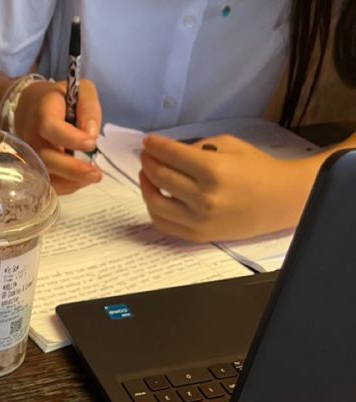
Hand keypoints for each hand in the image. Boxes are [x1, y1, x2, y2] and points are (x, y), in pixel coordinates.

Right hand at [14, 78, 102, 193]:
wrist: (31, 108)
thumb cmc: (60, 100)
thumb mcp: (80, 91)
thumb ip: (89, 108)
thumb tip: (92, 135)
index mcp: (42, 112)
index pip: (50, 127)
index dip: (71, 138)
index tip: (91, 143)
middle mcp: (31, 137)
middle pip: (46, 158)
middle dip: (72, 169)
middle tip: (95, 173)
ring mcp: (29, 156)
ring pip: (47, 176)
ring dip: (71, 181)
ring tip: (93, 177)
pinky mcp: (33, 170)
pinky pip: (48, 184)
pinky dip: (66, 186)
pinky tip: (82, 180)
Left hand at [138, 134, 315, 241]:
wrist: (278, 201)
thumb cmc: (257, 170)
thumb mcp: (230, 146)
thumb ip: (198, 148)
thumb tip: (171, 153)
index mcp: (214, 170)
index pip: (172, 156)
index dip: (155, 147)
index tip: (148, 142)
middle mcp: (204, 197)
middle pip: (161, 178)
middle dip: (148, 163)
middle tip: (146, 156)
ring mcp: (199, 220)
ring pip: (156, 204)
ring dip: (146, 186)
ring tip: (147, 175)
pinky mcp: (198, 235)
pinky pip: (165, 224)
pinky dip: (154, 209)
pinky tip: (156, 197)